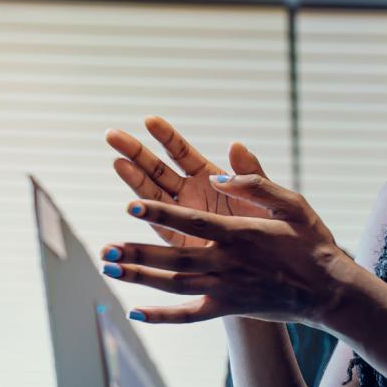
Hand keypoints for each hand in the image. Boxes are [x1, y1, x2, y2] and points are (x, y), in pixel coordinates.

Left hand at [101, 130, 353, 326]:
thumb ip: (257, 182)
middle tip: (106, 249)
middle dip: (138, 253)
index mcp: (241, 233)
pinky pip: (189, 315)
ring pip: (174, 285)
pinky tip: (135, 313)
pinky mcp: (229, 308)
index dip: (159, 212)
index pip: (192, 221)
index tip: (130, 205)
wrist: (328, 290)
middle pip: (174, 258)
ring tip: (110, 269)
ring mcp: (226, 289)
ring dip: (141, 278)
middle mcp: (228, 263)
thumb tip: (222, 168)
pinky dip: (162, 316)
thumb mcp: (292, 203)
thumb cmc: (311, 241)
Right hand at [106, 116, 262, 248]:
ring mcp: (182, 217)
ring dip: (132, 178)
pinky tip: (129, 204)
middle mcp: (192, 194)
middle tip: (112, 134)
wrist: (275, 266)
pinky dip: (143, 215)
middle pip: (158, 168)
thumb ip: (250, 175)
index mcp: (211, 178)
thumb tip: (236, 145)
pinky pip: (157, 224)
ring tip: (116, 161)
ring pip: (151, 193)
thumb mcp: (267, 197)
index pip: (183, 153)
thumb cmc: (273, 229)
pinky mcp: (178, 241)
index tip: (149, 120)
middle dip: (136, 151)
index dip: (166, 137)